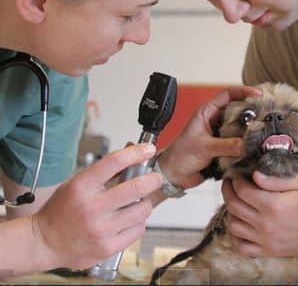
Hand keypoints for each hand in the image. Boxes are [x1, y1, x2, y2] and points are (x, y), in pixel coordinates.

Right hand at [31, 143, 161, 269]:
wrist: (44, 242)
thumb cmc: (62, 209)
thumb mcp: (77, 183)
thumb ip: (104, 171)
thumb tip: (131, 154)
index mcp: (82, 186)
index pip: (115, 162)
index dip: (136, 152)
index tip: (148, 149)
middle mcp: (92, 207)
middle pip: (136, 187)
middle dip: (152, 179)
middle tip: (155, 178)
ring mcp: (101, 229)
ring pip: (142, 209)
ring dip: (145, 202)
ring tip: (139, 202)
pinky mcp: (107, 247)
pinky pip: (138, 230)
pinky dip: (139, 222)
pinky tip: (130, 220)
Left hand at [159, 86, 261, 189]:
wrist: (173, 175)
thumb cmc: (180, 155)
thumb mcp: (203, 147)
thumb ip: (226, 146)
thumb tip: (247, 144)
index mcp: (207, 112)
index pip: (228, 94)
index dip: (244, 92)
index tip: (259, 95)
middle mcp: (216, 121)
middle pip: (239, 110)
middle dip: (253, 112)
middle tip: (268, 115)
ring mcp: (221, 135)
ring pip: (241, 128)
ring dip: (252, 131)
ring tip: (266, 133)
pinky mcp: (225, 148)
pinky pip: (240, 144)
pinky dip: (248, 145)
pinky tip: (257, 148)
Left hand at [222, 172, 297, 256]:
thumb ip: (274, 179)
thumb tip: (254, 175)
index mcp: (272, 204)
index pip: (241, 190)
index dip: (235, 180)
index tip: (236, 175)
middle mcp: (266, 224)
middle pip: (234, 206)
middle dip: (227, 191)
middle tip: (229, 184)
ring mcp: (266, 240)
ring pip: (234, 226)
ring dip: (230, 212)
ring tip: (235, 202)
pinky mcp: (270, 251)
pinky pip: (243, 247)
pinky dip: (235, 237)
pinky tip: (239, 225)